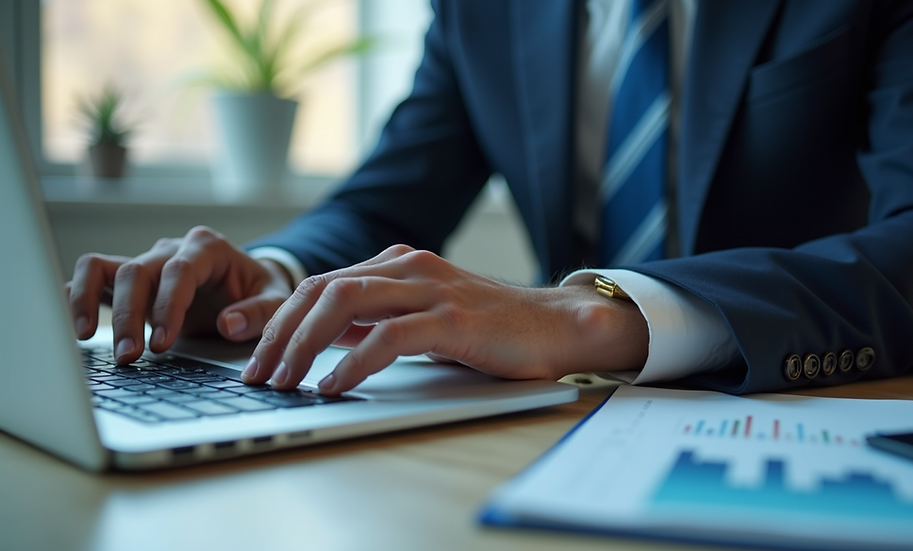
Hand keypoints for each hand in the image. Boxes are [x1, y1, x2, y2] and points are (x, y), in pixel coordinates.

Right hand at [66, 226, 294, 362]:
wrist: (252, 284)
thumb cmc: (262, 292)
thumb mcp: (277, 301)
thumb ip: (260, 313)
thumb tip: (228, 324)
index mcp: (208, 248)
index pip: (179, 271)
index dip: (167, 305)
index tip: (162, 344)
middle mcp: (172, 249)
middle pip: (137, 271)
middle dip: (130, 316)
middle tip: (129, 357)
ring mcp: (148, 262)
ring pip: (102, 268)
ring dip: (90, 302)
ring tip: (85, 338)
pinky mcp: (131, 280)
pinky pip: (94, 278)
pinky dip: (79, 296)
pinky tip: (74, 324)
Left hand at [241, 245, 648, 394]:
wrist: (555, 325)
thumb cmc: (490, 328)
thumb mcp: (422, 319)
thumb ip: (377, 321)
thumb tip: (324, 341)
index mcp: (397, 264)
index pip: (321, 283)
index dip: (278, 315)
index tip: (247, 346)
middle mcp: (408, 267)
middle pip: (322, 288)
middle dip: (279, 331)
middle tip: (257, 372)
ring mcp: (430, 288)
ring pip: (344, 303)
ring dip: (304, 344)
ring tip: (284, 380)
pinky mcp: (452, 317)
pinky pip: (387, 336)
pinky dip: (353, 361)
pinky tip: (333, 385)